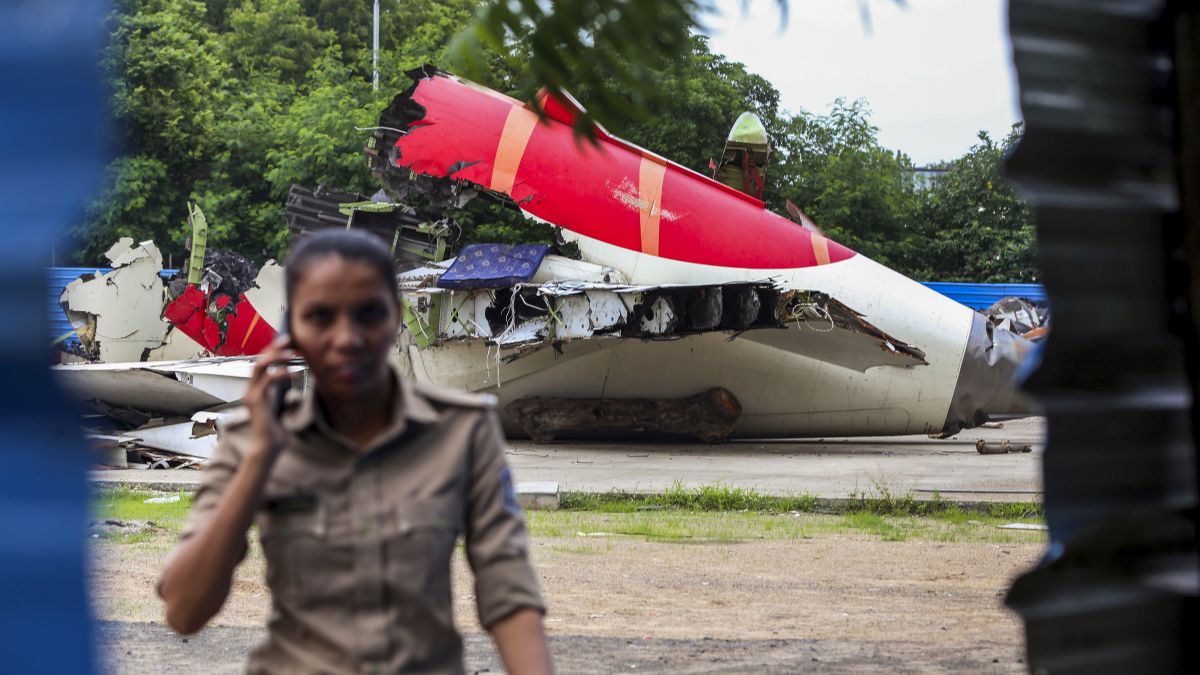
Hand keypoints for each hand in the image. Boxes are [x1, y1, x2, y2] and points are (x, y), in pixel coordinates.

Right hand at [243, 334, 295, 460]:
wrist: (269, 445)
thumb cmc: (275, 428)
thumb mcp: (278, 403)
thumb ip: (279, 389)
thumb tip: (288, 373)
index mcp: (255, 389)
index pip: (261, 363)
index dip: (272, 351)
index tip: (287, 342)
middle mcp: (250, 389)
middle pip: (258, 359)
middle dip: (273, 347)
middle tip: (288, 338)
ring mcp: (251, 394)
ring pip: (259, 366)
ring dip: (276, 356)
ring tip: (292, 353)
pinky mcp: (256, 401)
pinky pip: (268, 380)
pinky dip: (281, 373)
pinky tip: (295, 372)